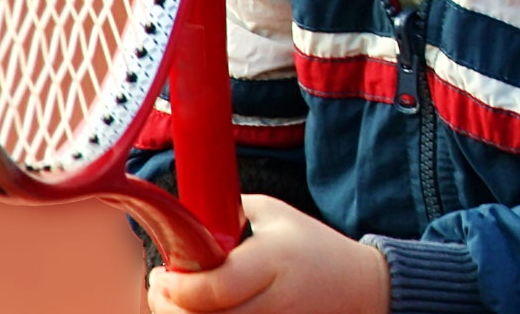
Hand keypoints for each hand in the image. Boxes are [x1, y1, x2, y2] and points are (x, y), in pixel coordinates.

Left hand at [146, 194, 389, 313]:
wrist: (359, 287)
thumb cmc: (311, 246)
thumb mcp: (273, 214)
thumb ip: (225, 214)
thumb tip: (177, 215)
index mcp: (273, 261)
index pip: (215, 288)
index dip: (177, 288)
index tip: (162, 272)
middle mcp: (276, 301)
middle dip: (169, 308)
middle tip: (160, 288)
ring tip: (175, 301)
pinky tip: (199, 312)